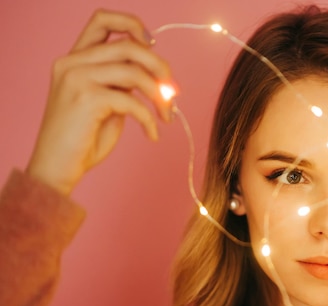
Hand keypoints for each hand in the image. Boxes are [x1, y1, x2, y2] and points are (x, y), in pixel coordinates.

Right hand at [26, 9, 173, 194]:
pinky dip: (149, 120)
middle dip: (160, 67)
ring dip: (160, 96)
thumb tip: (156, 71)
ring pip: (135, 72)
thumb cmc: (84, 137)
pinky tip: (152, 134)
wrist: (58, 167)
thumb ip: (122, 80)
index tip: (153, 44)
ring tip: (167, 116)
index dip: (132, 24)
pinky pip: (133, 102)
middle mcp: (72, 62)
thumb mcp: (107, 101)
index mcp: (75, 58)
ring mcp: (77, 78)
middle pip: (129, 46)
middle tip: (173, 91)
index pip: (103, 20)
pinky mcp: (87, 99)